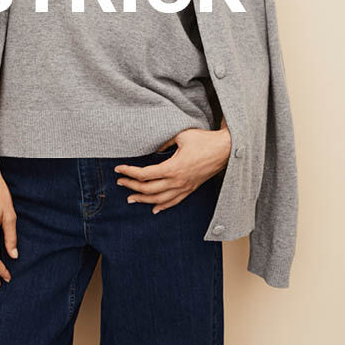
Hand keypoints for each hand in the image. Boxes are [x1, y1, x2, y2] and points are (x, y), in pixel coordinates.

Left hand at [113, 127, 231, 213]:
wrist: (225, 150)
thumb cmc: (203, 140)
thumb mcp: (181, 135)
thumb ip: (164, 142)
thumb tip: (152, 149)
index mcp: (173, 167)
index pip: (145, 174)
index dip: (129, 172)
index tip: (118, 169)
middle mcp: (177, 181)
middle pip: (148, 189)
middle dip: (131, 187)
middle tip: (120, 183)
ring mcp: (185, 187)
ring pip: (159, 200)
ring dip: (143, 200)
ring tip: (130, 199)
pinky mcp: (191, 189)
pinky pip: (174, 202)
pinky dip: (162, 206)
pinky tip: (154, 209)